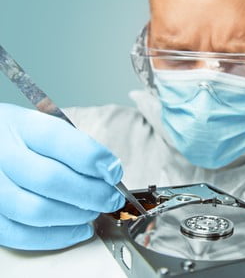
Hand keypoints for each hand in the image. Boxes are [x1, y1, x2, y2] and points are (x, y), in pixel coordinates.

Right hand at [0, 104, 124, 249]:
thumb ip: (75, 146)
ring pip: (37, 211)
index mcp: (20, 125)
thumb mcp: (46, 127)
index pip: (58, 139)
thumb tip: (109, 173)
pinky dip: (58, 237)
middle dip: (92, 193)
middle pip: (50, 180)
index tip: (114, 171)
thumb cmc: (23, 139)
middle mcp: (2, 155)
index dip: (92, 158)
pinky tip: (79, 230)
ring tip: (94, 211)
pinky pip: (22, 235)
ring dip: (77, 216)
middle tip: (112, 198)